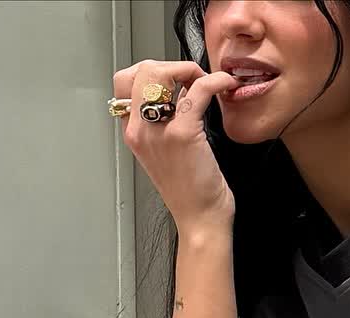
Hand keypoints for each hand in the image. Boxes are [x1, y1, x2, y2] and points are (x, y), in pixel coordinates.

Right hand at [112, 58, 240, 235]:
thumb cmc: (190, 193)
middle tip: (192, 78)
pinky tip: (225, 85)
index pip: (125, 82)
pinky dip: (215, 81)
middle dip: (170, 65)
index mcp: (134, 134)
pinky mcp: (183, 134)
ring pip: (161, 73)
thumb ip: (162, 124)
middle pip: (141, 71)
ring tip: (207, 82)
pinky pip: (197, 90)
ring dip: (189, 69)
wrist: (200, 221)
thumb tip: (177, 92)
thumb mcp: (165, 154)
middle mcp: (140, 131)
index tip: (173, 79)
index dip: (151, 71)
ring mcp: (158, 132)